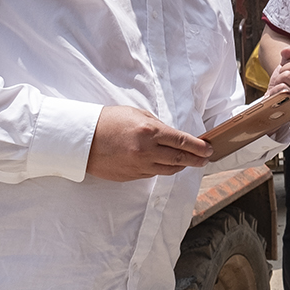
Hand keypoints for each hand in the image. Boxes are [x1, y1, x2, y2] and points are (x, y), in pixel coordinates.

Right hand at [86, 106, 211, 180]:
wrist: (80, 139)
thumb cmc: (108, 121)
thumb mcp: (136, 114)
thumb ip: (157, 125)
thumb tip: (174, 136)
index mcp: (149, 132)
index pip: (182, 141)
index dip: (199, 147)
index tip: (209, 150)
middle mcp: (146, 151)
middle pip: (180, 159)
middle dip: (196, 160)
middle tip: (205, 159)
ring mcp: (138, 166)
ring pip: (168, 170)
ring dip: (181, 166)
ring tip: (189, 162)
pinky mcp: (130, 176)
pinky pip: (153, 174)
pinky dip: (162, 169)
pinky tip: (166, 164)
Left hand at [267, 46, 289, 101]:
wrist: (281, 104)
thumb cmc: (288, 84)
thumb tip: (287, 50)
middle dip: (285, 68)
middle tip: (284, 76)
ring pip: (287, 75)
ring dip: (279, 79)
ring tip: (281, 85)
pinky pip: (282, 88)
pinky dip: (275, 88)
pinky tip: (277, 93)